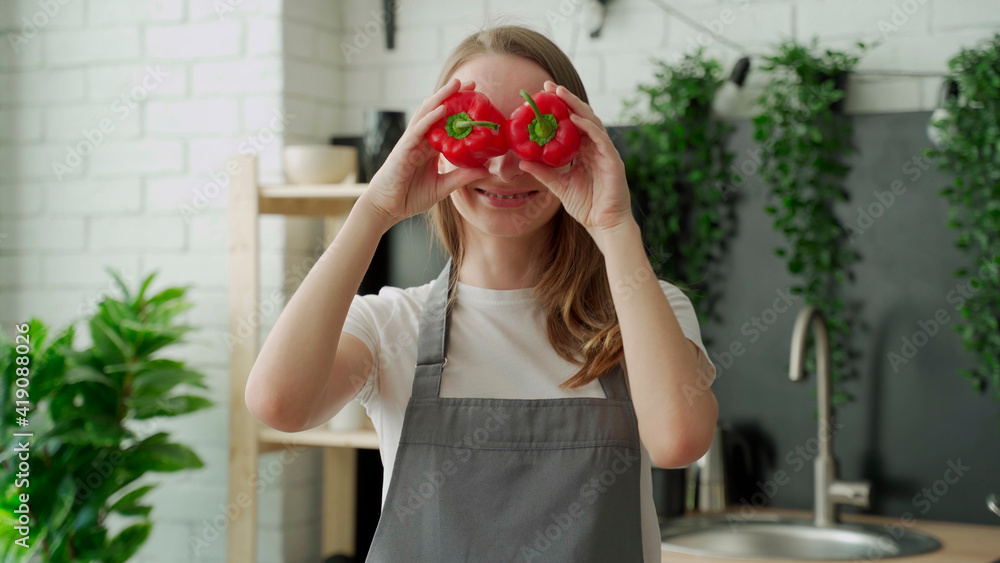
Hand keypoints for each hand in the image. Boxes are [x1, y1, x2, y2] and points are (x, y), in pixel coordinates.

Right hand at [362, 78, 490, 229]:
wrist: (387, 208)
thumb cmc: (410, 197)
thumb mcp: (443, 187)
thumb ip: (462, 177)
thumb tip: (485, 170)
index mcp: (429, 147)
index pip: (446, 123)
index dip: (459, 110)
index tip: (477, 98)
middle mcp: (420, 140)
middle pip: (436, 112)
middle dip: (452, 96)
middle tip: (471, 83)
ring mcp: (411, 142)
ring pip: (426, 114)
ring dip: (441, 98)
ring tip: (456, 84)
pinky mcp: (404, 150)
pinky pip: (418, 130)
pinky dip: (429, 118)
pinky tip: (441, 109)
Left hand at [516, 81, 636, 242]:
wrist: (604, 225)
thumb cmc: (586, 207)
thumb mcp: (559, 186)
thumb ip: (543, 172)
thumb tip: (521, 160)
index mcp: (586, 152)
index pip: (572, 125)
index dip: (560, 109)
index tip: (543, 96)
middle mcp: (597, 148)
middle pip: (582, 117)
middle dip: (567, 100)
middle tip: (548, 87)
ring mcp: (606, 153)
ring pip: (592, 122)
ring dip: (576, 106)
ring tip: (560, 94)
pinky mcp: (613, 161)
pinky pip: (600, 139)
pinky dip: (588, 128)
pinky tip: (574, 119)